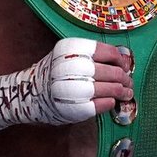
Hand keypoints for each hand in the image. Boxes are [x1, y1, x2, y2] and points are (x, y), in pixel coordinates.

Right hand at [0, 38, 133, 136]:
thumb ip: (91, 56)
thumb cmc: (56, 73)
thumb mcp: (69, 56)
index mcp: (67, 48)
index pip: (102, 51)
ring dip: (120, 92)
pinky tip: (111, 102)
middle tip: (128, 82)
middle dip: (123, 77)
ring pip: (105, 89)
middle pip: (107, 71)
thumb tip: (124, 60)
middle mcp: (66, 66)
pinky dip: (108, 103)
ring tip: (126, 93)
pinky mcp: (70, 108)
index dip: (118, 58)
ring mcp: (67, 88)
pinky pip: (97, 105)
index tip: (123, 64)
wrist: (28, 95)